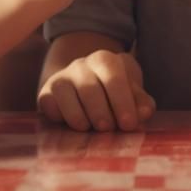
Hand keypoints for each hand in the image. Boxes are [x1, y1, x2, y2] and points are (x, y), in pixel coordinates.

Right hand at [37, 49, 155, 131]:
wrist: (81, 88)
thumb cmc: (113, 93)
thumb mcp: (131, 93)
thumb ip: (140, 102)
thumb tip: (145, 112)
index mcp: (105, 60)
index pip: (114, 75)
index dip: (122, 100)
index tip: (129, 124)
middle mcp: (81, 65)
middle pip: (90, 88)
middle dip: (101, 112)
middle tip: (109, 129)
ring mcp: (61, 78)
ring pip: (68, 96)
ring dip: (81, 118)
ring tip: (91, 129)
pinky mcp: (46, 93)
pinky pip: (51, 106)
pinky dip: (61, 118)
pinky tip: (73, 126)